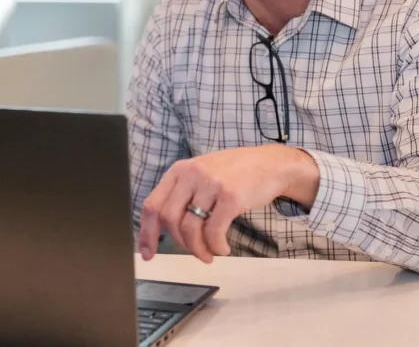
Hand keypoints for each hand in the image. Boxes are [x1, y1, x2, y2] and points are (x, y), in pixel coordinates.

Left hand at [138, 145, 318, 263]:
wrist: (272, 164)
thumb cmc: (236, 173)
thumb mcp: (202, 174)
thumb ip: (183, 193)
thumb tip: (165, 227)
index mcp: (180, 170)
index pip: (152, 204)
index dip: (147, 233)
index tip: (147, 253)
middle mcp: (192, 173)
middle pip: (169, 219)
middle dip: (180, 243)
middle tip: (194, 252)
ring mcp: (211, 183)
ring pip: (190, 228)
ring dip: (198, 250)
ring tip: (209, 254)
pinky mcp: (230, 196)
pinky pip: (214, 232)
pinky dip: (216, 247)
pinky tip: (223, 249)